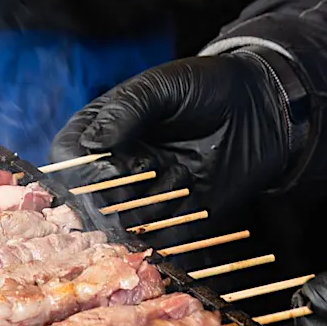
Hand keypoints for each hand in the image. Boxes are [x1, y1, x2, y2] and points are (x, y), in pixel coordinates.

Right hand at [51, 53, 296, 227]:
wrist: (259, 108)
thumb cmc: (206, 88)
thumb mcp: (162, 86)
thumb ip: (126, 110)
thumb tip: (92, 144)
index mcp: (101, 132)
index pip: (67, 162)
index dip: (81, 172)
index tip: (111, 165)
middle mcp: (116, 169)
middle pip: (89, 203)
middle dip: (118, 192)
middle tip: (151, 165)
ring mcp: (144, 197)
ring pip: (124, 225)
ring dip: (150, 204)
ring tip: (180, 171)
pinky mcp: (175, 218)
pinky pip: (160, 238)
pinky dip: (174, 220)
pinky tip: (193, 188)